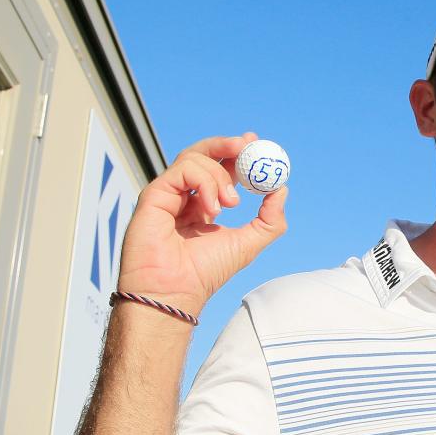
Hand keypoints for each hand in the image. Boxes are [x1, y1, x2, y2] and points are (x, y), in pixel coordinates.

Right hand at [116, 132, 287, 314]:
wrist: (176, 292)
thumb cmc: (205, 272)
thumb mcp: (249, 242)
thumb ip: (269, 219)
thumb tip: (281, 189)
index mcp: (204, 204)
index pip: (220, 167)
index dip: (237, 152)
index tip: (255, 142)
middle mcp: (184, 196)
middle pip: (203, 153)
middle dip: (227, 144)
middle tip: (247, 143)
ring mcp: (168, 194)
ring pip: (194, 158)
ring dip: (220, 174)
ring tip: (231, 203)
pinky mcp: (153, 194)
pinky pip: (182, 170)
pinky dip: (204, 183)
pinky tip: (212, 209)